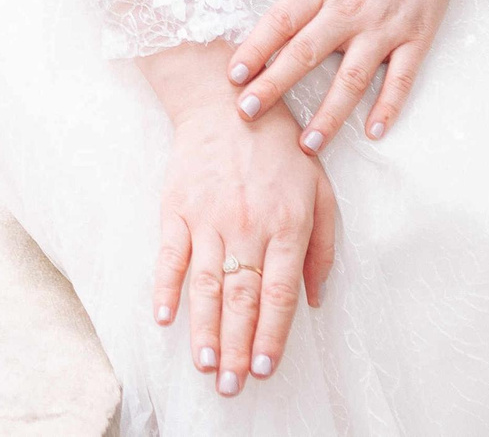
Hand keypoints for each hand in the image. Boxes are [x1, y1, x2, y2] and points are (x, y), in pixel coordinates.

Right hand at [136, 42, 338, 395]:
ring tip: (205, 366)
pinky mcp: (176, 208)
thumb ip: (323, 247)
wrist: (226, 101)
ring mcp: (208, 218)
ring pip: (205, 285)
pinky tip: (165, 319)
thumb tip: (314, 301)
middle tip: (231, 386)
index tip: (263, 369)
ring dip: (204, 330)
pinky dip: (167, 288)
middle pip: (239, 299)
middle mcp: (247, 226)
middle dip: (235, 347)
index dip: (270, 335)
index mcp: (286, 225)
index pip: (276, 294)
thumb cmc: (280, 149)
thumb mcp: (320, 190)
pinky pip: (170, 256)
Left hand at [223, 0, 488, 149]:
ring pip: (352, 78)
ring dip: (329, 114)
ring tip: (307, 145)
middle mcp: (349, 10)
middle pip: (305, 55)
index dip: (254, 51)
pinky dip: (390, 106)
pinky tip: (375, 132)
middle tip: (248, 115)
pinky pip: (402, 78)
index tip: (232, 77)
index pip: (279, 24)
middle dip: (274, 87)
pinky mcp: (416, 37)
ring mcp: (384, 27)